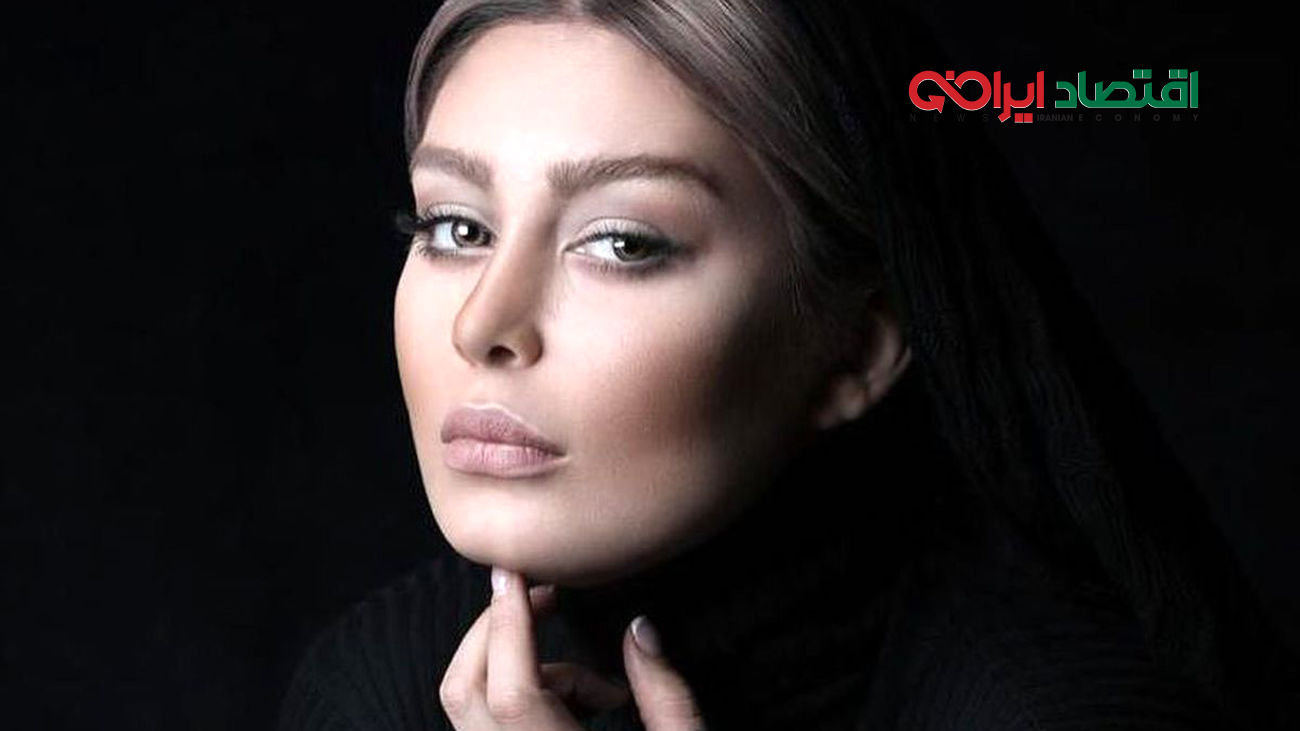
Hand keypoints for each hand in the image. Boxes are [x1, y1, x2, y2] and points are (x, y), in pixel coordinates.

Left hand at [438, 566, 707, 729]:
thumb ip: (667, 697)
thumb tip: (638, 628)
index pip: (514, 688)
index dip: (508, 623)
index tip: (515, 571)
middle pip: (466, 691)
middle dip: (495, 630)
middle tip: (546, 598)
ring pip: (472, 709)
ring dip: (520, 671)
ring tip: (600, 692)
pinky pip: (489, 729)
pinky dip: (520, 701)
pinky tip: (584, 712)